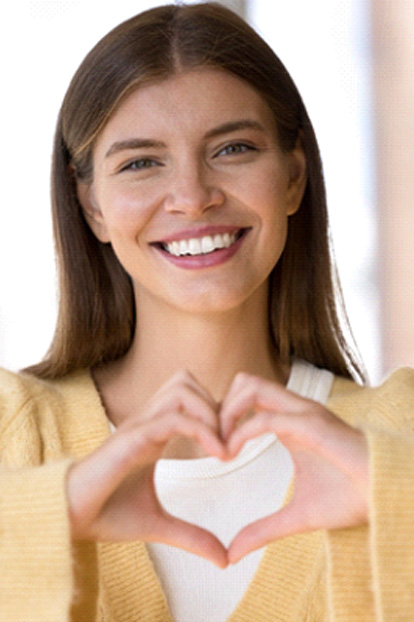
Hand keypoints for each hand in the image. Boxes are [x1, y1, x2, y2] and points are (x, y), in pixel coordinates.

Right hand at [66, 371, 227, 567]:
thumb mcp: (159, 524)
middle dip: (217, 405)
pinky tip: (216, 455)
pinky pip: (172, 417)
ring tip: (223, 449)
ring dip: (210, 412)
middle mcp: (148, 421)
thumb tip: (224, 559)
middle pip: (187, 380)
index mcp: (154, 432)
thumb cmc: (107, 513)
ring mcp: (139, 425)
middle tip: (232, 443)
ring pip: (182, 388)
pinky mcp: (131, 437)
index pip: (190, 396)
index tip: (234, 447)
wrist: (68, 518)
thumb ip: (192, 536)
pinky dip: (200, 429)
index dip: (217, 413)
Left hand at [220, 373, 368, 563]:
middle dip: (218, 406)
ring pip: (250, 386)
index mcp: (289, 422)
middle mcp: (293, 410)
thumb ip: (263, 530)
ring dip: (226, 413)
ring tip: (220, 448)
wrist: (388, 496)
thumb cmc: (350, 498)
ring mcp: (302, 413)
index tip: (211, 448)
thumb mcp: (297, 517)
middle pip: (243, 381)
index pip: (245, 397)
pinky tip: (231, 454)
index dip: (222, 416)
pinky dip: (240, 432)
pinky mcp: (312, 425)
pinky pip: (267, 418)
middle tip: (209, 442)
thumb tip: (232, 553)